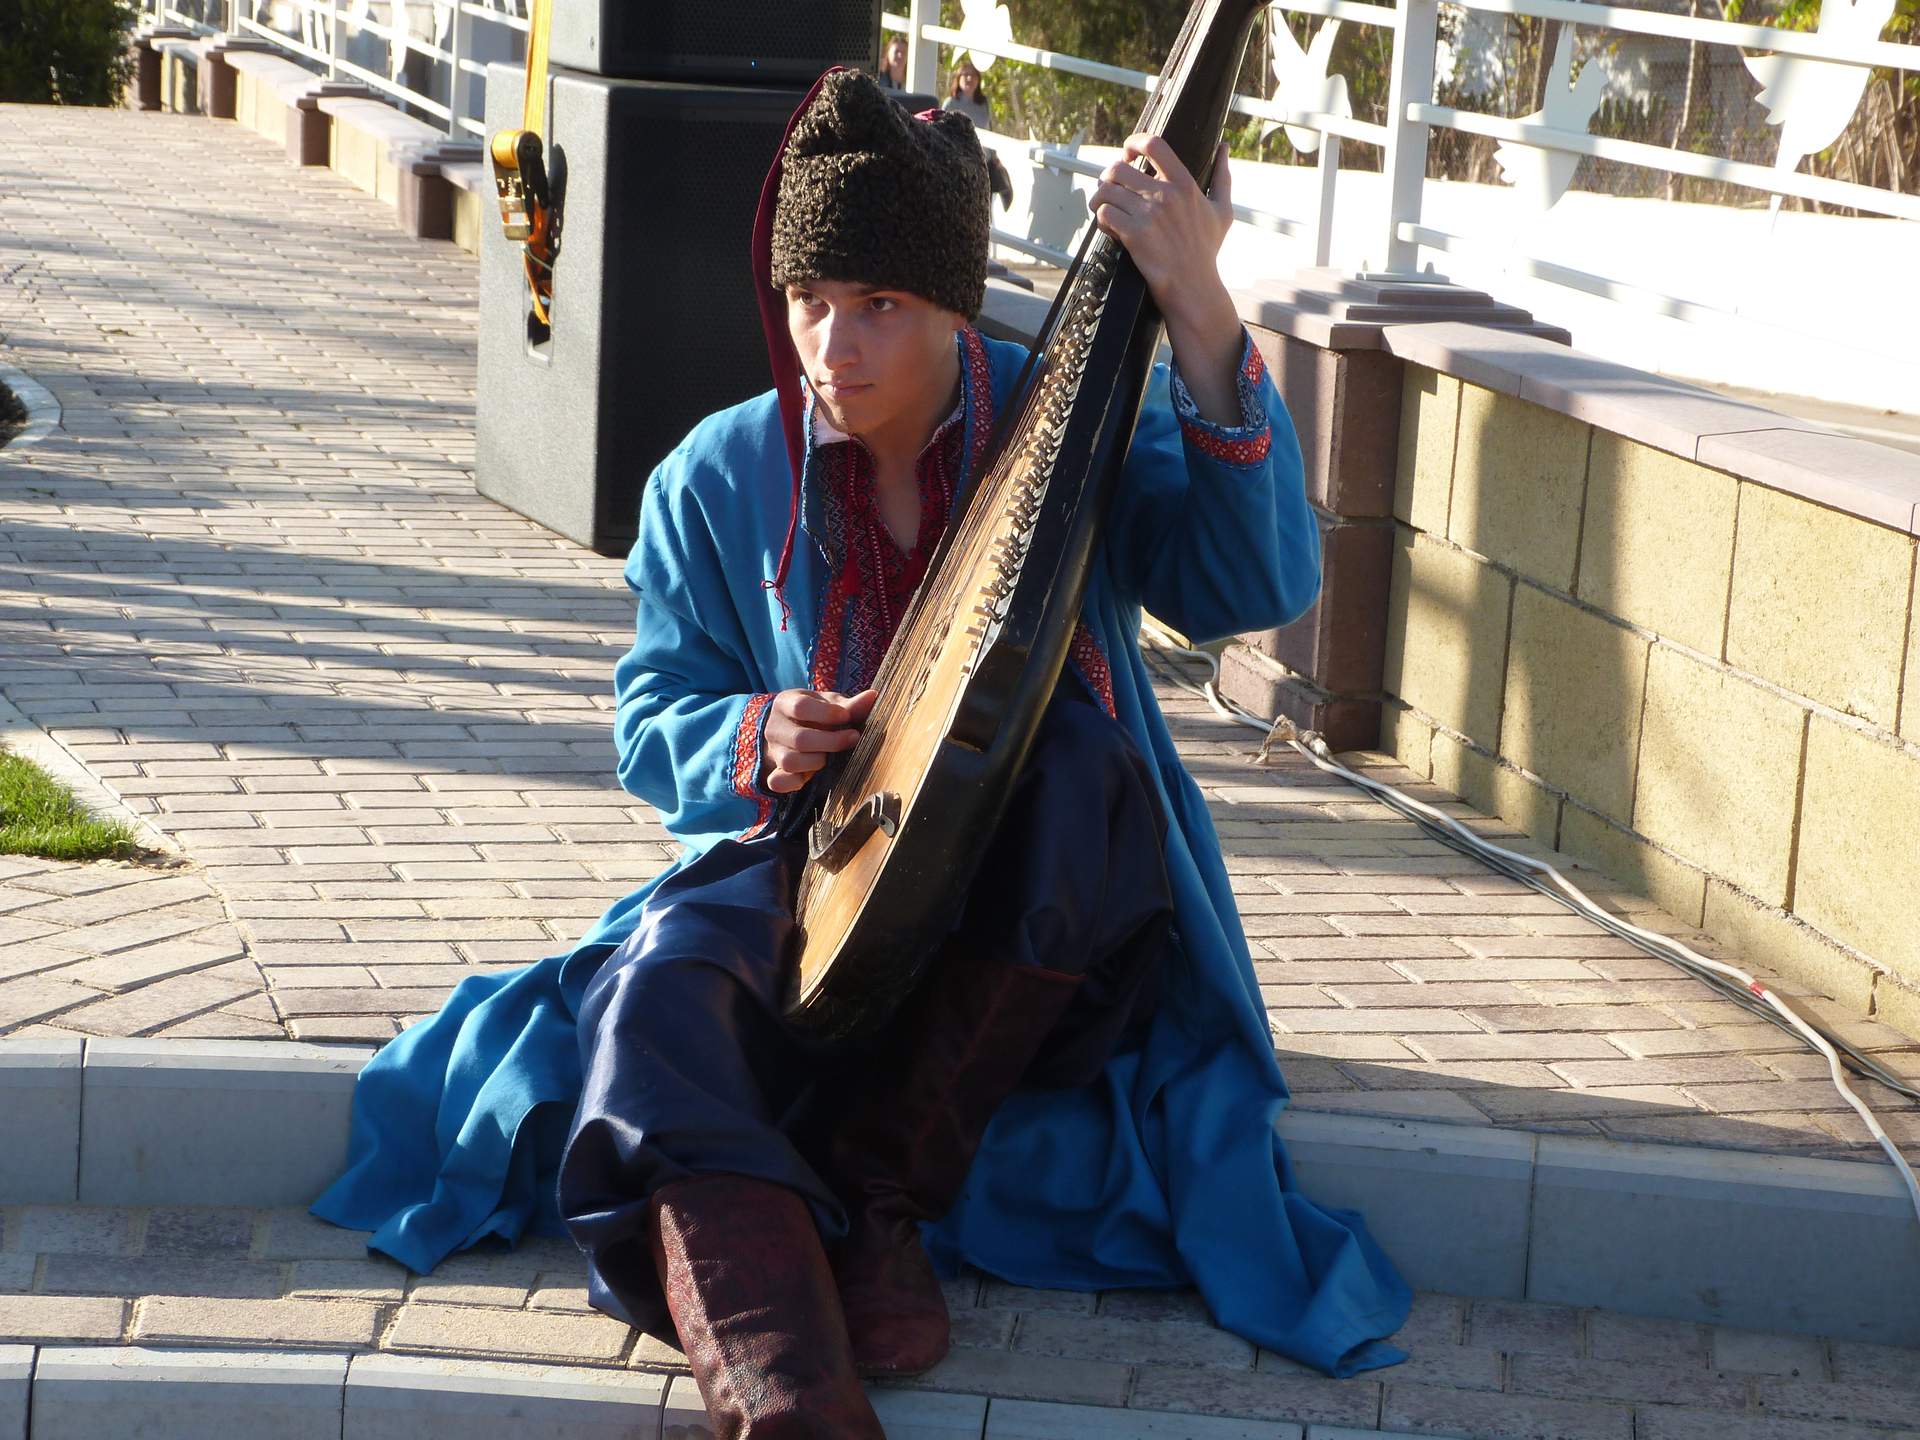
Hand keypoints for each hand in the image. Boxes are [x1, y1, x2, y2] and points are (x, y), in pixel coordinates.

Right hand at [761, 688, 876, 794]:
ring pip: (790, 762)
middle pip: (800, 739)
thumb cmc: (817, 715)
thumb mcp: (830, 704)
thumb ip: (850, 705)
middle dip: (831, 742)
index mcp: (785, 703)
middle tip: (853, 738)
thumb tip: (872, 696)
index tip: (846, 717)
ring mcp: (774, 752)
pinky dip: (794, 782)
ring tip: (831, 758)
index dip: (826, 713)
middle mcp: (775, 728)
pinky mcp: (775, 773)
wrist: (792, 730)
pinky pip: (778, 782)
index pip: (800, 707)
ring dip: (817, 762)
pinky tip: (811, 777)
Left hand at [1089, 135, 1232, 324]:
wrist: (1193, 287)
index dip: (1134, 142)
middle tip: (1111, 189)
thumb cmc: (1206, 251)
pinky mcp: (1133, 235)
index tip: (1128, 153)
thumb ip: (1222, 177)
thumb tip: (1223, 147)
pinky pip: (1104, 213)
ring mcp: (1148, 215)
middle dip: (1108, 177)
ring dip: (1099, 197)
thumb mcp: (1222, 211)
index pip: (1154, 144)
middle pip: (1119, 168)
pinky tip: (1109, 227)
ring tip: (1104, 207)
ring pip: (1106, 190)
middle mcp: (1165, 195)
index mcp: (1185, 183)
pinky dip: (1100, 218)